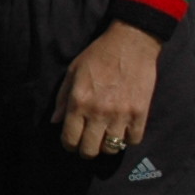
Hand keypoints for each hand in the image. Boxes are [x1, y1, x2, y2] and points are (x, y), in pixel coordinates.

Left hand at [54, 24, 159, 158]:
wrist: (131, 43)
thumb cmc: (98, 55)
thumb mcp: (73, 72)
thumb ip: (62, 99)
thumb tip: (55, 122)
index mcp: (78, 102)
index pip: (69, 139)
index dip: (69, 145)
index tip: (72, 142)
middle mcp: (98, 112)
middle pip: (89, 150)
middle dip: (86, 150)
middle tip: (88, 143)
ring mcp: (120, 114)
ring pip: (111, 149)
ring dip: (107, 146)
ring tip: (106, 136)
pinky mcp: (140, 113)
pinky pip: (133, 140)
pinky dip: (127, 139)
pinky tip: (123, 130)